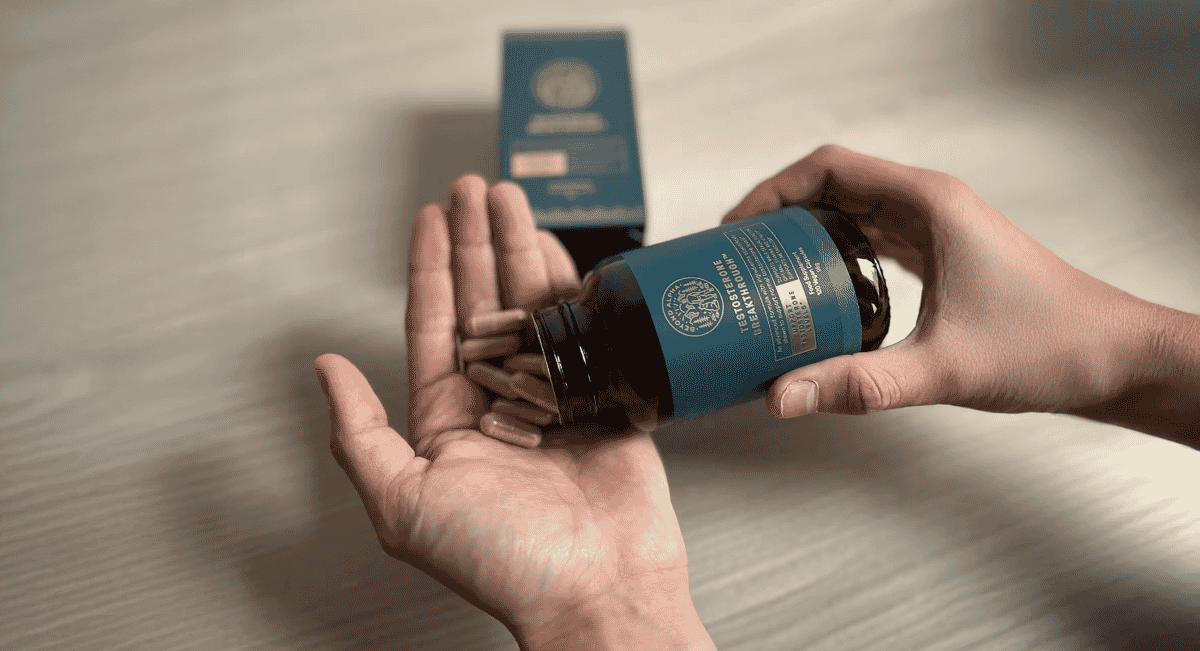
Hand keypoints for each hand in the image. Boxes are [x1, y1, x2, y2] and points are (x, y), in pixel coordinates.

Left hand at [315, 175, 713, 649]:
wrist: (597, 590)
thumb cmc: (503, 563)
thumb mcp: (402, 503)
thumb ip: (357, 434)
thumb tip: (324, 370)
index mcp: (447, 422)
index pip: (433, 325)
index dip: (430, 267)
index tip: (430, 217)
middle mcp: (498, 404)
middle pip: (482, 301)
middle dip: (475, 242)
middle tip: (473, 188)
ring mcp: (553, 398)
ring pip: (532, 307)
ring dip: (521, 250)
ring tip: (513, 200)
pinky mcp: (604, 401)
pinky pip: (587, 333)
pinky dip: (575, 290)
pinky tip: (562, 254)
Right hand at [724, 144, 1171, 419]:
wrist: (1116, 358)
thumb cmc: (1051, 345)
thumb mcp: (942, 367)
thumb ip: (858, 384)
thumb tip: (782, 397)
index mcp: (929, 204)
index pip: (831, 169)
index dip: (774, 190)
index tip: (737, 224)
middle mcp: (931, 206)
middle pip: (835, 187)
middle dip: (779, 214)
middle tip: (738, 254)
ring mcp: (939, 230)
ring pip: (854, 214)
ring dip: (806, 236)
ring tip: (764, 273)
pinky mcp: (944, 258)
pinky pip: (874, 243)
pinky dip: (837, 259)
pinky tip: (817, 296)